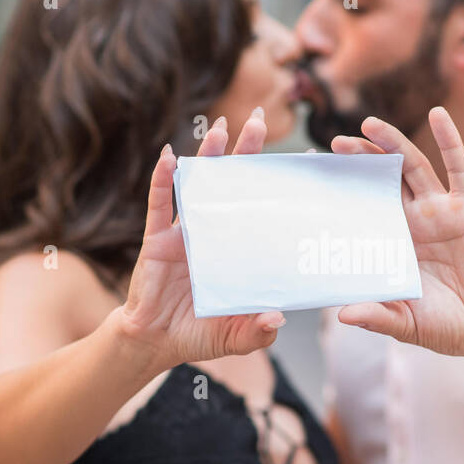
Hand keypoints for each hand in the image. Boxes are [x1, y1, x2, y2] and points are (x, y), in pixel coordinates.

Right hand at [122, 108, 284, 365]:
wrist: (156, 345)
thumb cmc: (200, 335)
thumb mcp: (240, 337)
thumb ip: (260, 330)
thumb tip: (279, 316)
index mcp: (238, 249)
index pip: (263, 208)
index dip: (279, 184)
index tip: (307, 159)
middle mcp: (214, 233)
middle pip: (233, 183)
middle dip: (247, 151)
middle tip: (262, 119)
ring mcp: (185, 233)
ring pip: (200, 185)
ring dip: (210, 155)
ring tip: (224, 127)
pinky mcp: (157, 240)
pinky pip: (160, 205)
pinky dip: (164, 180)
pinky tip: (169, 157)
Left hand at [329, 107, 463, 361]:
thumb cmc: (450, 327)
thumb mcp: (408, 324)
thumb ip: (378, 316)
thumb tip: (341, 314)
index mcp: (394, 246)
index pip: (361, 209)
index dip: (341, 192)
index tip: (313, 174)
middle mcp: (414, 224)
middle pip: (382, 181)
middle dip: (359, 160)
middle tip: (333, 144)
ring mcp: (442, 213)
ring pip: (412, 168)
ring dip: (392, 144)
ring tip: (368, 124)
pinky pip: (460, 170)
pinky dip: (450, 140)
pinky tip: (438, 115)